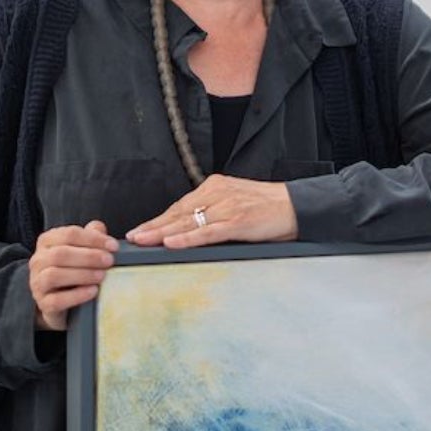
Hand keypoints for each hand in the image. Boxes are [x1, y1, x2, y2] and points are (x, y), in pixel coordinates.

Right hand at [28, 219, 118, 331]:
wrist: (59, 301)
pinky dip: (77, 295)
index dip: (93, 239)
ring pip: (54, 275)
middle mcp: (38, 260)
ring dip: (82, 274)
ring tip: (102, 276)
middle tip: (109, 261)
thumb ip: (91, 236)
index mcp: (47, 241)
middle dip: (88, 257)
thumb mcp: (81, 249)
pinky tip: (93, 292)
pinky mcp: (43, 303)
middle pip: (61, 254)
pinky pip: (56, 300)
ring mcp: (37, 282)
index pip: (69, 234)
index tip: (114, 246)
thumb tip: (100, 228)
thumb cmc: (72, 269)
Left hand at [126, 177, 297, 248]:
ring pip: (188, 222)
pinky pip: (206, 232)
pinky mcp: (237, 221)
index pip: (181, 206)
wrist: (298, 206)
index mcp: (216, 187)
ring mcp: (226, 207)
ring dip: (162, 233)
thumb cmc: (269, 208)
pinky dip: (187, 238)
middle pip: (178, 213)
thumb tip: (190, 229)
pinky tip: (170, 243)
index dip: (159, 219)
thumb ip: (215, 212)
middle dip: (153, 226)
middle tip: (132, 237)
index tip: (141, 229)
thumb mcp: (237, 203)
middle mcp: (218, 193)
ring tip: (143, 240)